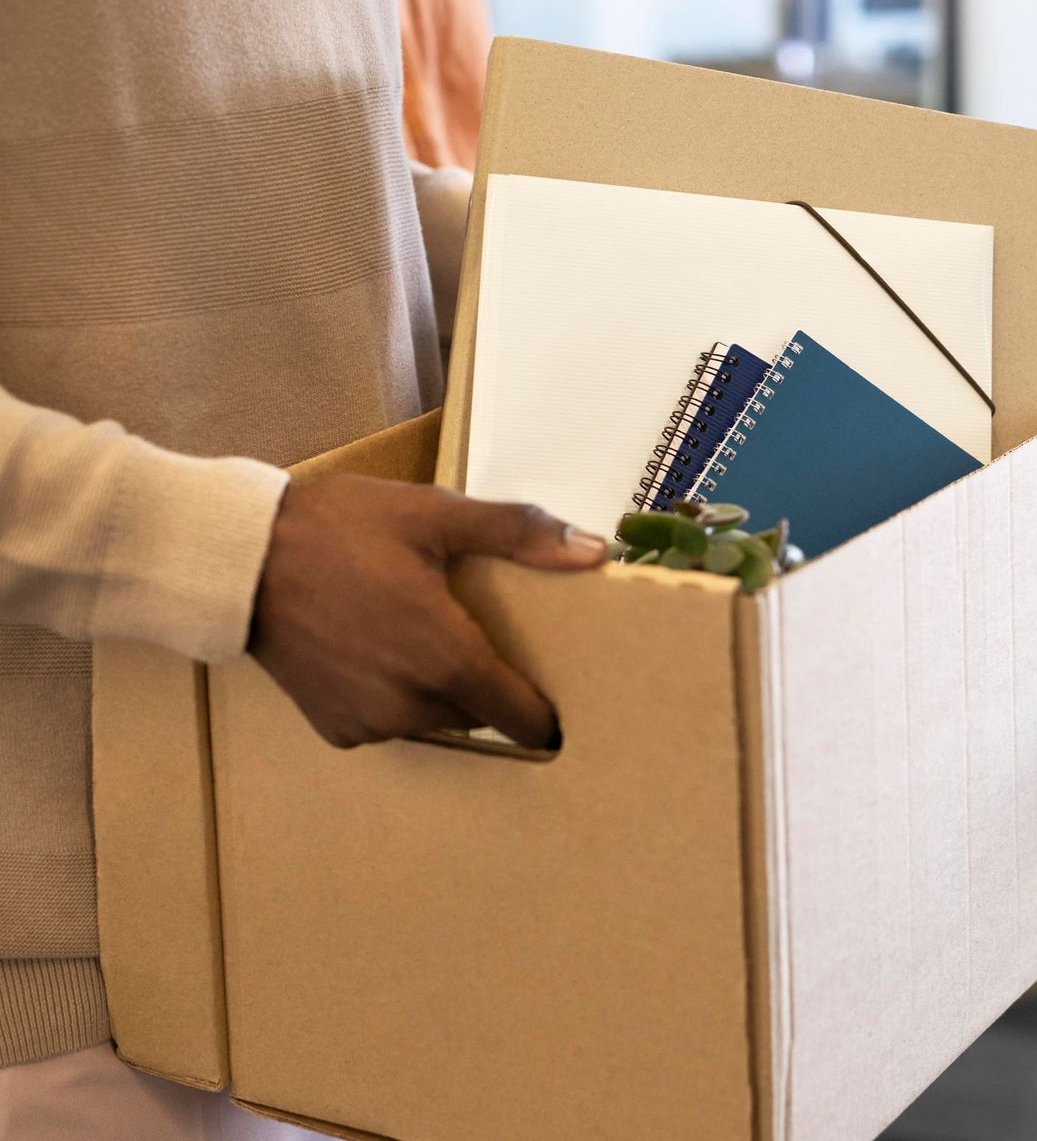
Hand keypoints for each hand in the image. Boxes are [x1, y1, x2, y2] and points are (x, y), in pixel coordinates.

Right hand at [250, 475, 604, 748]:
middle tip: (481, 635)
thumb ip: (519, 534)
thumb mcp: (435, 515)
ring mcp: (368, 722)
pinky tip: (383, 649)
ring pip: (435, 718)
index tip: (561, 699)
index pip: (521, 717)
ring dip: (442, 689)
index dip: (545, 712)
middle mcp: (410, 707)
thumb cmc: (339, 530)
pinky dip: (397, 695)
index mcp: (447, 661)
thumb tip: (594, 552)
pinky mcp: (334, 727)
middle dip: (489, 684)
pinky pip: (389, 721)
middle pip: (479, 712)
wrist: (236, 559)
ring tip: (427, 635)